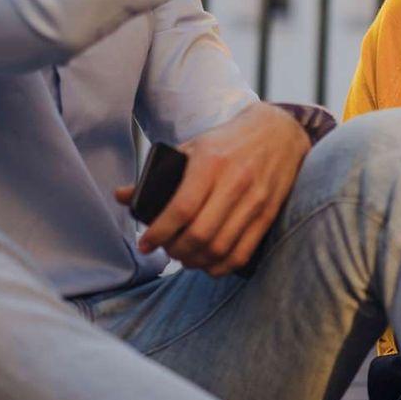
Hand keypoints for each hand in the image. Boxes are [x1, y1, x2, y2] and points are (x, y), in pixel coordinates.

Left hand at [113, 102, 309, 276]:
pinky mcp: (268, 214)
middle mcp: (235, 181)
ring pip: (220, 248)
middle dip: (176, 251)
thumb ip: (158, 174)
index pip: (181, 208)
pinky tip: (208, 264)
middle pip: (200, 234)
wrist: (278, 132)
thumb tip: (122, 196)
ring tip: (185, 258)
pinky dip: (221, 267)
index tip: (146, 244)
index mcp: (211, 163)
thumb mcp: (193, 147)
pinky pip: (242, 252)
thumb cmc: (228, 142)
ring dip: (196, 261)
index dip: (159, 233)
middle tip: (166, 251)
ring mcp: (255, 200)